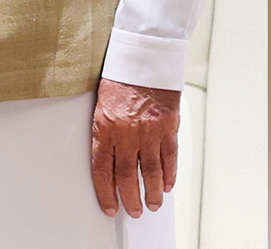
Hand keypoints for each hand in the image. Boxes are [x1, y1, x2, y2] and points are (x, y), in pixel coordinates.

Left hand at [90, 79, 179, 217]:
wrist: (143, 59)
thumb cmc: (119, 80)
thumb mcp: (101, 105)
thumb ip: (105, 133)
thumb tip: (109, 161)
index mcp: (105, 127)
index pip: (102, 169)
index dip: (106, 192)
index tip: (109, 207)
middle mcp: (127, 133)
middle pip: (128, 176)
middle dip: (130, 198)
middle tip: (133, 210)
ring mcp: (149, 131)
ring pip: (151, 172)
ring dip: (153, 192)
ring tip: (152, 204)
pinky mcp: (167, 127)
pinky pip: (169, 158)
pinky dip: (169, 175)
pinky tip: (168, 185)